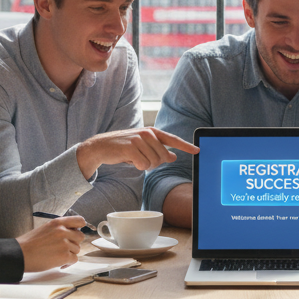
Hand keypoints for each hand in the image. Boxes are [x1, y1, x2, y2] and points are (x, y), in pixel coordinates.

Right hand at [15, 215, 85, 271]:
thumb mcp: (44, 228)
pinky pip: (74, 259)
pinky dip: (68, 263)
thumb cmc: (28, 243)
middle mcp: (62, 231)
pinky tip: (59, 264)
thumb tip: (70, 232)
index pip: (80, 220)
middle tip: (64, 247)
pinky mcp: (64, 256)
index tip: (76, 232)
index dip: (79, 228)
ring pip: (77, 249)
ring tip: (58, 256)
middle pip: (80, 236)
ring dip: (70, 253)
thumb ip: (58, 229)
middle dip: (74, 243)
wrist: (19, 254)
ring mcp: (64, 244)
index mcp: (57, 223)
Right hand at [76, 127, 198, 177]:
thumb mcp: (143, 147)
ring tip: (134, 158)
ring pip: (153, 162)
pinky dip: (137, 166)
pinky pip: (143, 165)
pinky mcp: (131, 147)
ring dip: (144, 165)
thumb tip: (173, 157)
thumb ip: (159, 150)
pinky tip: (129, 160)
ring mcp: (139, 139)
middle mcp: (148, 133)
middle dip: (154, 163)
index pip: (173, 139)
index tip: (198, 150)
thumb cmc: (123, 147)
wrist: (101, 146)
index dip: (186, 146)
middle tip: (141, 159)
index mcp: (152, 132)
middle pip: (163, 157)